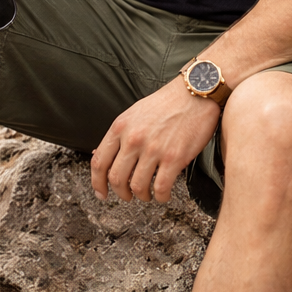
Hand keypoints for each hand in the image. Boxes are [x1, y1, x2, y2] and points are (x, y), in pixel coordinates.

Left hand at [91, 75, 220, 203]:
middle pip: (116, 178)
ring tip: (148, 195)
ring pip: (138, 187)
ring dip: (142, 196)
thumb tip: (99, 154)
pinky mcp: (174, 158)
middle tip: (127, 196)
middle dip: (121, 193)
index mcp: (121, 127)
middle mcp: (134, 139)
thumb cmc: (166, 103)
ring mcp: (153, 149)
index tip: (101, 193)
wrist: (195, 94)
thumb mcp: (134, 113)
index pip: (99, 162)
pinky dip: (161, 197)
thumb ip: (119, 134)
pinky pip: (161, 188)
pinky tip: (163, 194)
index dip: (97, 183)